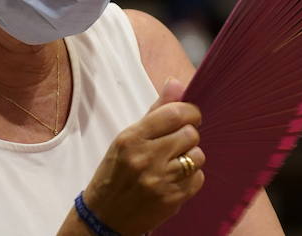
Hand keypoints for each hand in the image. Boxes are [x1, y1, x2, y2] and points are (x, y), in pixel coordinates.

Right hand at [80, 78, 205, 232]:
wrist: (103, 219)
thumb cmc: (115, 174)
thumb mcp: (127, 140)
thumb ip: (155, 111)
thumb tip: (177, 83)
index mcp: (131, 139)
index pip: (175, 113)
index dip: (190, 112)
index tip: (190, 116)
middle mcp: (146, 158)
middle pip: (190, 133)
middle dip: (188, 136)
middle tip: (175, 144)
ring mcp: (159, 181)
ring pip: (198, 155)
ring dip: (190, 157)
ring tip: (174, 163)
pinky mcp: (171, 200)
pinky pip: (198, 178)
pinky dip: (191, 178)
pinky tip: (174, 180)